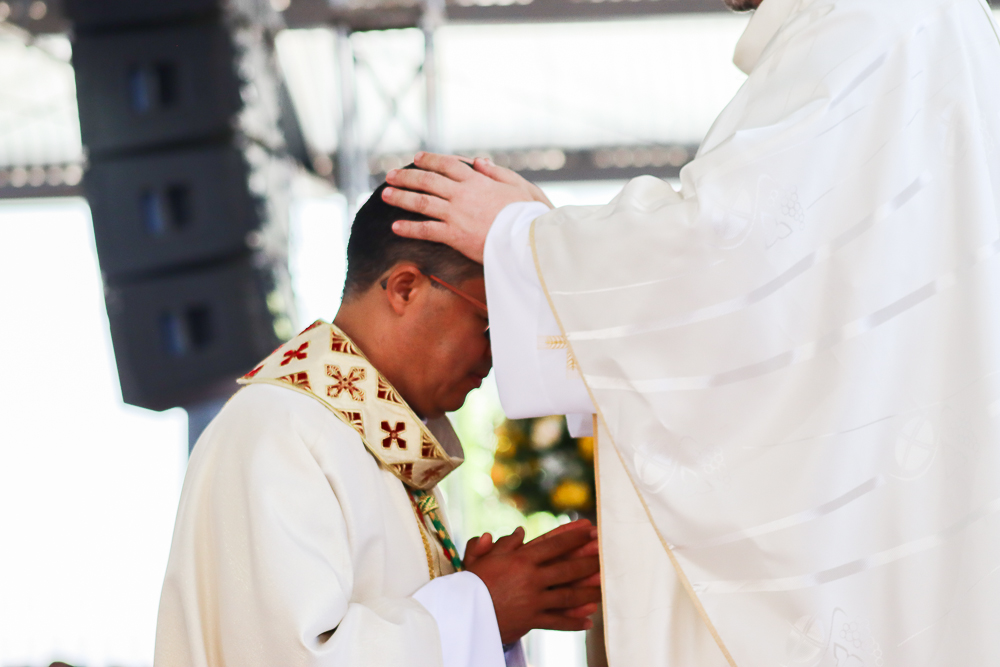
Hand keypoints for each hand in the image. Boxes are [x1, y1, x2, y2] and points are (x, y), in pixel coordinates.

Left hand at [382, 152, 552, 263]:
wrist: (529, 238)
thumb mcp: (519, 185)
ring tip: (385, 195)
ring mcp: (456, 214)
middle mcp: (462, 194)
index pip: (447, 165)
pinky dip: (409, 228)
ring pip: (422, 202)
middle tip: (390, 175)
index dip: (430, 160)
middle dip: (407, 176)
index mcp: (477, 180)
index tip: (417, 158)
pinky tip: (395, 228)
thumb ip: (496, 172)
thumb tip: (478, 160)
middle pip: (428, 181)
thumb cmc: (529, 213)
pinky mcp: (455, 235)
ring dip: (401, 198)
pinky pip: (426, 230)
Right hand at [464, 522, 600, 643]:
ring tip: (606, 587)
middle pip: (566, 568)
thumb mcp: (482, 557)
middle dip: (588, 561)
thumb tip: (519, 532)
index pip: (552, 545)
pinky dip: (573, 622)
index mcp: (520, 559)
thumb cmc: (470, 582)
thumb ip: (501, 544)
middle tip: (606, 556)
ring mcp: (533, 600)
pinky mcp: (531, 620)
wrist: (462, 614)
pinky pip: (556, 621)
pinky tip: (589, 621)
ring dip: (588, 591)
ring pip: (567, 595)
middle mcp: (531, 578)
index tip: (590, 530)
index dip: (573, 537)